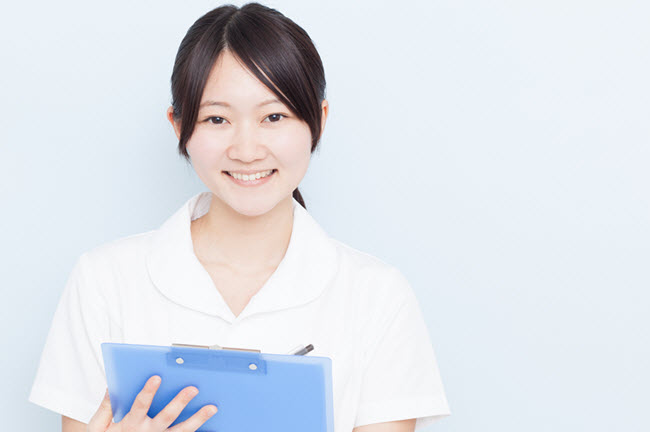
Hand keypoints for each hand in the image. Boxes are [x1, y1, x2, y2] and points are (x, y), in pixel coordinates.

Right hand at [87, 375, 217, 430]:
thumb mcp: (98, 428)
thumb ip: (105, 408)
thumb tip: (111, 386)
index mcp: (130, 425)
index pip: (140, 406)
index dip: (148, 391)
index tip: (156, 377)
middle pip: (166, 417)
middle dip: (180, 402)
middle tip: (193, 388)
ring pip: (181, 431)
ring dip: (198, 419)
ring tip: (212, 408)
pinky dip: (198, 431)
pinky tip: (213, 426)